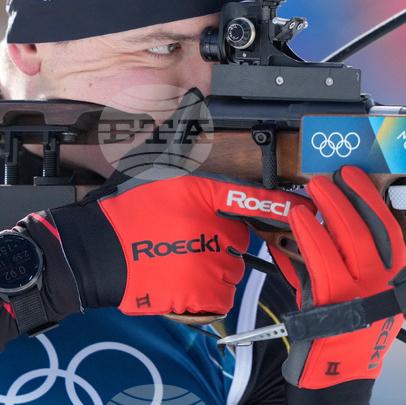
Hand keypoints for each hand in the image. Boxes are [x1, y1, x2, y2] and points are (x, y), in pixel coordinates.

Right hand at [46, 171, 311, 315]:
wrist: (96, 254)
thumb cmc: (124, 213)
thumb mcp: (157, 174)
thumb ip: (186, 159)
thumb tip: (196, 107)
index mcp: (203, 194)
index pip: (255, 199)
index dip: (285, 205)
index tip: (309, 209)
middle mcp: (211, 228)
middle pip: (240, 240)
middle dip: (221, 243)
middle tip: (185, 242)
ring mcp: (207, 263)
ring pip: (231, 270)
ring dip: (213, 270)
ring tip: (175, 263)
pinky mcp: (200, 293)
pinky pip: (219, 296)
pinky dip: (204, 295)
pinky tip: (177, 283)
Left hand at [278, 166, 405, 386]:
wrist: (335, 379)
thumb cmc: (343, 332)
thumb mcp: (358, 292)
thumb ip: (350, 259)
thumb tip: (331, 218)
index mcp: (399, 279)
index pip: (398, 229)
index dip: (378, 199)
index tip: (361, 176)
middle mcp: (390, 285)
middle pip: (376, 227)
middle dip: (354, 194)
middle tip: (335, 174)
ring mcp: (367, 293)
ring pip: (352, 237)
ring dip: (332, 207)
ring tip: (315, 187)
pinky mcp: (338, 302)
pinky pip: (324, 258)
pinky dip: (310, 233)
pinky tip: (299, 217)